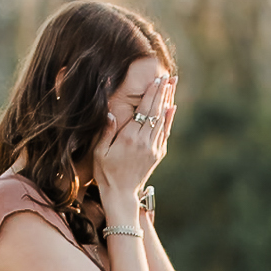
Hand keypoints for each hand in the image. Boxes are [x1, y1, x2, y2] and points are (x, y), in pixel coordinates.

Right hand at [93, 75, 174, 215]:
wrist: (121, 194)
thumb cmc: (105, 172)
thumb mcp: (99, 151)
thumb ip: (105, 131)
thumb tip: (110, 112)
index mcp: (130, 139)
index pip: (144, 112)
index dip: (151, 95)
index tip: (156, 80)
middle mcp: (145, 142)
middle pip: (157, 113)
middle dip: (163, 93)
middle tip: (169, 77)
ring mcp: (154, 148)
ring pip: (163, 121)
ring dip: (167, 102)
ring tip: (172, 86)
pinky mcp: (158, 154)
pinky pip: (165, 133)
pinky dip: (169, 119)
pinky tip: (171, 107)